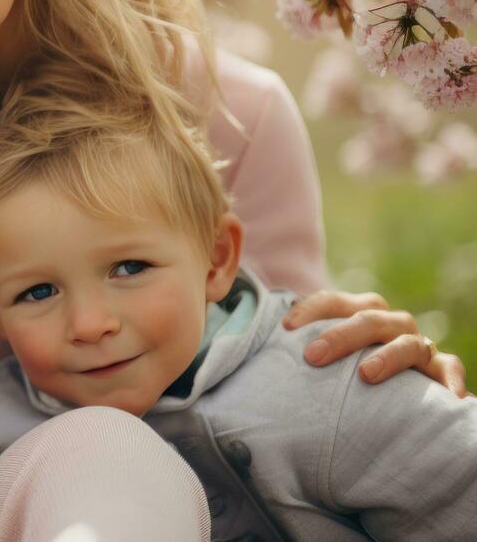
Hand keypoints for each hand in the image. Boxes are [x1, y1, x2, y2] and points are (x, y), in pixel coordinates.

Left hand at [283, 290, 468, 396]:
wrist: (396, 395)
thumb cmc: (345, 375)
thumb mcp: (324, 358)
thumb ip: (297, 351)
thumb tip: (248, 353)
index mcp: (359, 314)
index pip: (333, 301)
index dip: (309, 309)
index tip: (285, 328)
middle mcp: (389, 325)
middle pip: (367, 318)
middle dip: (339, 335)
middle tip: (312, 357)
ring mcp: (417, 345)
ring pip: (406, 341)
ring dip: (387, 356)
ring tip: (367, 374)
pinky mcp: (439, 369)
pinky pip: (451, 367)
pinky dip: (450, 379)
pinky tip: (447, 397)